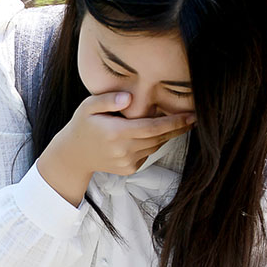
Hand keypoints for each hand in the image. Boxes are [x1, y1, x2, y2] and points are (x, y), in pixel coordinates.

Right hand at [52, 91, 194, 176]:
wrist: (73, 155)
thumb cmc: (82, 125)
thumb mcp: (88, 107)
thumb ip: (107, 99)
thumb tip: (128, 97)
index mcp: (116, 132)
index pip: (153, 127)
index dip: (175, 122)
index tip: (191, 116)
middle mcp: (123, 150)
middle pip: (159, 138)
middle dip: (178, 128)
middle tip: (193, 117)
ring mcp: (127, 162)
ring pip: (155, 146)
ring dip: (165, 135)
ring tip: (173, 123)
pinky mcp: (129, 169)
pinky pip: (148, 154)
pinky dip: (152, 144)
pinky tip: (147, 135)